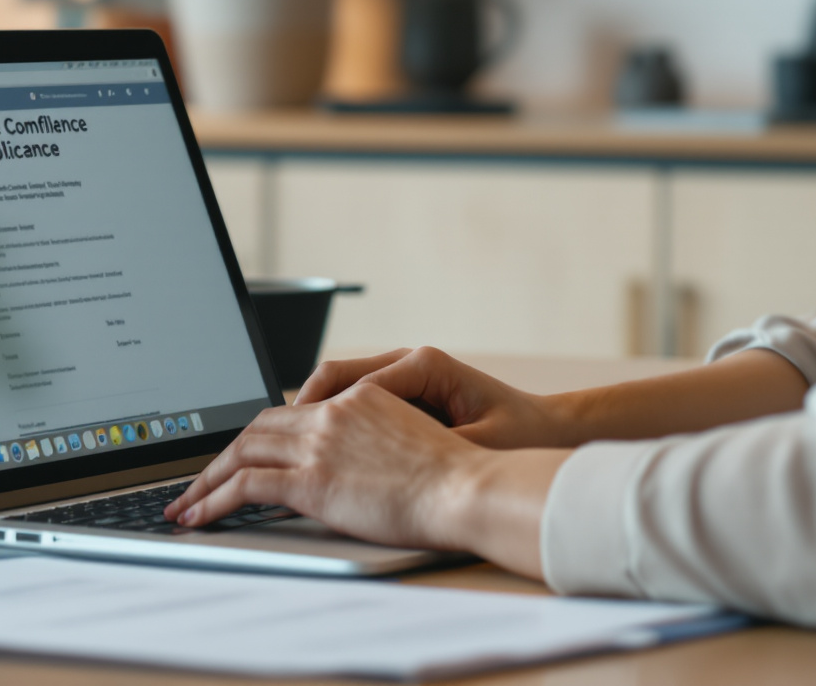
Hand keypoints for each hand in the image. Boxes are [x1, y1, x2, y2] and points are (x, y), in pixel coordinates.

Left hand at [161, 381, 503, 552]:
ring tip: (184, 505)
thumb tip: (351, 469)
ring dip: (205, 480)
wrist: (467, 487)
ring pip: (241, 453)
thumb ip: (374, 443)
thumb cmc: (455, 477)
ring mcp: (319, 444)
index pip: (291, 411)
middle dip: (221, 456)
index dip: (259, 434)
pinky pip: (245, 486)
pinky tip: (199, 517)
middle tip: (198, 480)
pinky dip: (212, 501)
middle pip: (257, 427)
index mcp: (357, 399)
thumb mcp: (410, 443)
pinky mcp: (312, 480)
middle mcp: (331, 414)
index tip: (240, 455)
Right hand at [294, 346, 582, 449]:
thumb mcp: (473, 443)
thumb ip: (426, 445)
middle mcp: (407, 362)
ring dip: (312, 416)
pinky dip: (331, 423)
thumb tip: (381, 453)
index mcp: (423, 364)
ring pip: (338, 387)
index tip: (298, 439)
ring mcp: (402, 375)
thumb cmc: (516, 435)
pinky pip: (353, 402)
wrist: (545, 431)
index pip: (353, 381)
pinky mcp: (402, 395)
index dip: (320, 412)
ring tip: (285, 449)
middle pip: (334, 376)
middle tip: (269, 443)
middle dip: (301, 410)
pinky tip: (318, 453)